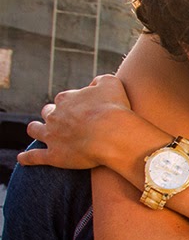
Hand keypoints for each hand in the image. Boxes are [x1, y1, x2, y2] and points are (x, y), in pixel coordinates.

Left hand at [19, 75, 133, 168]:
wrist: (113, 135)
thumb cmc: (114, 110)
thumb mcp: (111, 85)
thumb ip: (101, 80)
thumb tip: (94, 83)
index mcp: (66, 99)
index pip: (65, 99)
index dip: (75, 104)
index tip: (86, 110)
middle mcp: (55, 115)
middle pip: (48, 112)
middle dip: (54, 115)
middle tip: (66, 121)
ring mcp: (52, 136)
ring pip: (36, 130)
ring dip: (37, 129)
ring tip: (41, 132)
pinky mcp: (54, 155)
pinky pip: (34, 156)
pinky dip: (27, 157)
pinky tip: (23, 158)